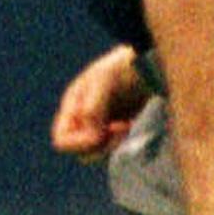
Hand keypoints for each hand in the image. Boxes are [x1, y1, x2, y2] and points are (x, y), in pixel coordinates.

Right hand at [52, 43, 147, 161]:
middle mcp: (84, 122)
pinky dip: (125, 143)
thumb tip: (93, 138)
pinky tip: (134, 125)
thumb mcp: (104, 81)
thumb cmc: (123, 66)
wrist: (150, 61)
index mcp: (73, 109)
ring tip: (128, 126)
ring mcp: (102, 128)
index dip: (78, 144)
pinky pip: (116, 149)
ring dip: (114, 145)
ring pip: (99, 153)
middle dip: (100, 145)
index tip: (100, 134)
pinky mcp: (121, 132)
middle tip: (121, 127)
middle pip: (81, 151)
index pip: (62, 140)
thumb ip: (93, 109)